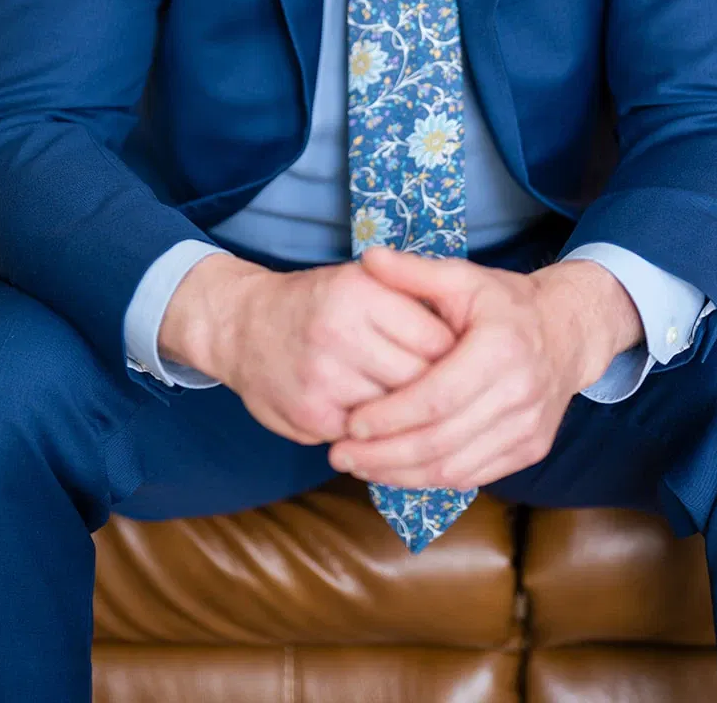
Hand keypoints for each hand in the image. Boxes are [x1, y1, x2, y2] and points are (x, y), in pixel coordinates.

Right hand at [158, 250, 457, 446]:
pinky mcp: (311, 415)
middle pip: (422, 379)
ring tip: (431, 414)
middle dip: (445, 392)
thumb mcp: (363, 280)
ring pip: (398, 413)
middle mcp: (340, 331)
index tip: (472, 364)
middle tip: (462, 397)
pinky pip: (368, 437)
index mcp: (360, 290)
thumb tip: (471, 336)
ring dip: (416, 419)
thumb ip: (411, 298)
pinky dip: (384, 436)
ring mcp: (323, 377)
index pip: (436, 337)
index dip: (461, 357)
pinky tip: (390, 427)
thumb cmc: (319, 302)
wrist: (243, 326)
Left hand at [327, 248, 643, 490]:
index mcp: (501, 349)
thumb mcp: (463, 277)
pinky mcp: (530, 449)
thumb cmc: (505, 303)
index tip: (352, 422)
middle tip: (341, 454)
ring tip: (359, 465)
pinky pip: (474, 476)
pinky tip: (396, 470)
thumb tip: (368, 257)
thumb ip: (413, 271)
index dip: (392, 415)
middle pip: (442, 441)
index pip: (437, 397)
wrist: (566, 332)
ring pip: (456, 469)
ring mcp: (528, 428)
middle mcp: (520, 394)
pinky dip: (431, 479)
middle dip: (385, 454)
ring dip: (402, 474)